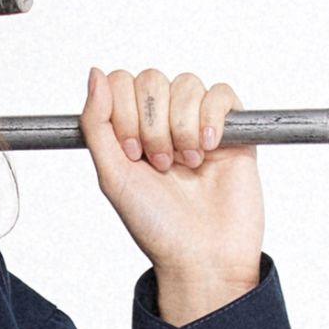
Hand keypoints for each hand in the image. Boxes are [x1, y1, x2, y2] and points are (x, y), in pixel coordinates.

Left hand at [81, 66, 262, 324]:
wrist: (202, 255)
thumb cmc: (156, 225)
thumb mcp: (112, 175)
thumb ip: (96, 124)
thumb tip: (95, 73)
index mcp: (132, 129)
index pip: (121, 82)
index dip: (124, 113)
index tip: (132, 154)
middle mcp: (164, 122)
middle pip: (152, 79)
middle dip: (153, 124)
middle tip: (161, 164)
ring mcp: (199, 123)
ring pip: (187, 84)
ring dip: (182, 127)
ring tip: (187, 165)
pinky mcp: (234, 130)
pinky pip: (222, 94)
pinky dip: (213, 119)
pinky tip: (209, 150)